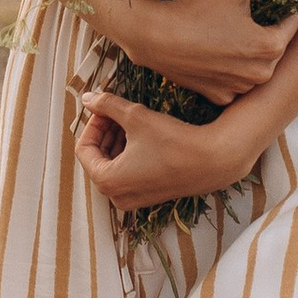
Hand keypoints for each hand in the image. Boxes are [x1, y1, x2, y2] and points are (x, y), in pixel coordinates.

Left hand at [73, 90, 240, 212]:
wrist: (213, 161)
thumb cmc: (173, 141)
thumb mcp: (135, 116)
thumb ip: (107, 105)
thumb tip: (88, 97)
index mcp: (106, 181)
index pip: (84, 149)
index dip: (92, 124)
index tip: (105, 109)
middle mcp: (116, 196)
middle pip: (98, 158)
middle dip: (104, 132)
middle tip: (116, 111)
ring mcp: (133, 199)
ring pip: (113, 166)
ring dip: (116, 142)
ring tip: (130, 121)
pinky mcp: (149, 197)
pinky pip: (128, 174)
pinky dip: (129, 155)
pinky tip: (143, 136)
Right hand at [95, 0, 296, 103]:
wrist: (155, 38)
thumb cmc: (197, 11)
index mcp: (272, 47)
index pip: (292, 24)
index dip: (280, 9)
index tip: (262, 2)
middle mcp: (261, 74)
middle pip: (275, 47)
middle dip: (265, 32)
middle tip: (239, 17)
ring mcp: (240, 89)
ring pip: (256, 66)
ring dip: (249, 54)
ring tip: (226, 36)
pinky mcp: (220, 97)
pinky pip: (235, 82)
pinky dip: (230, 71)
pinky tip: (214, 55)